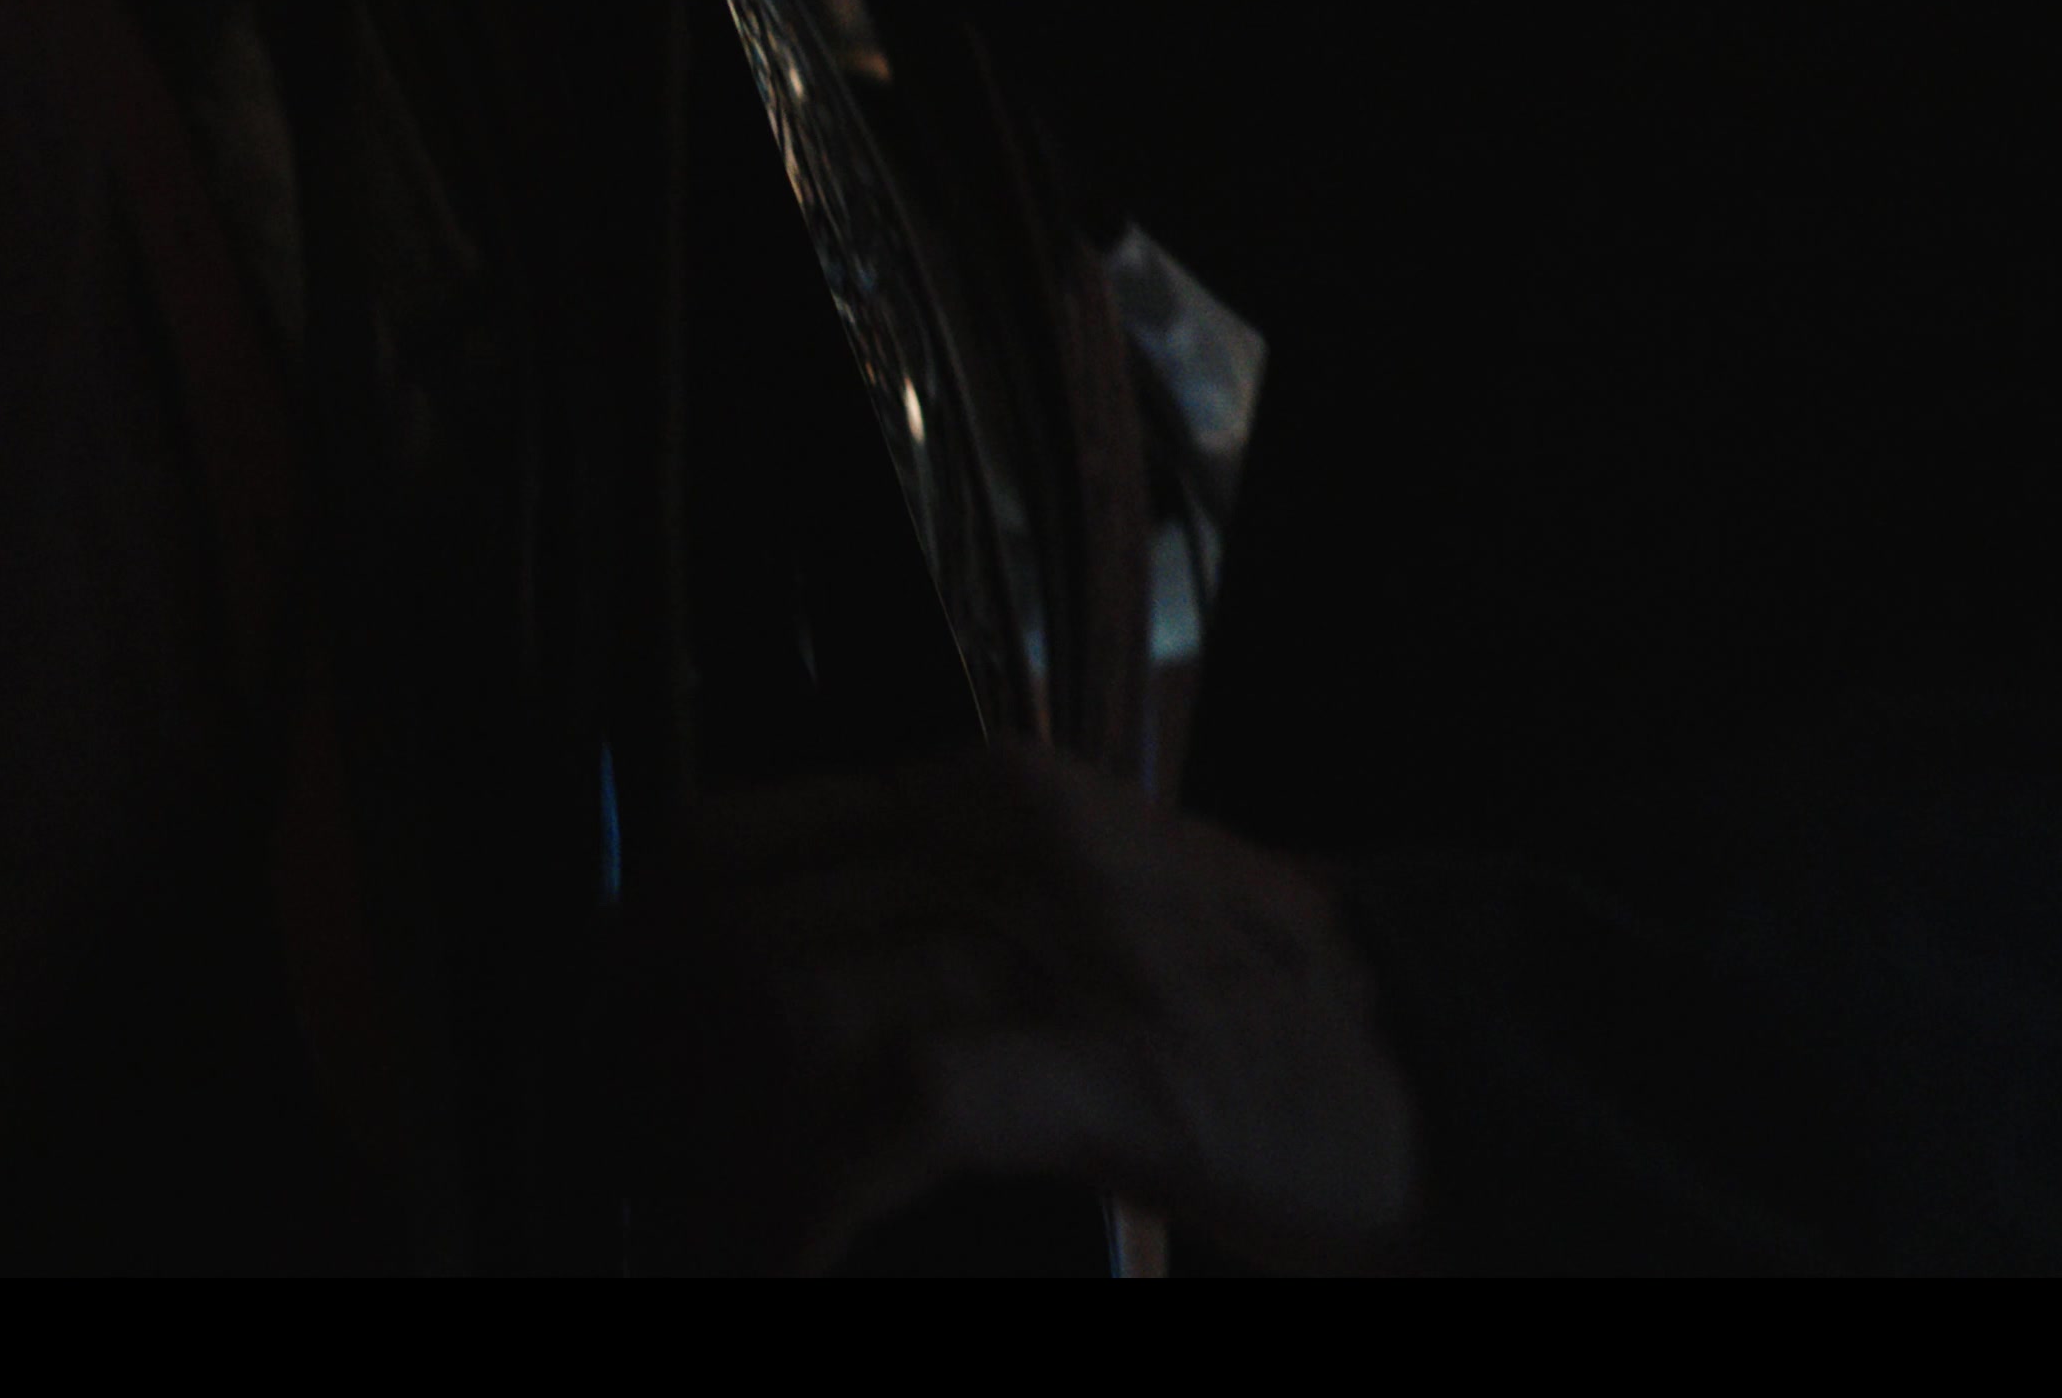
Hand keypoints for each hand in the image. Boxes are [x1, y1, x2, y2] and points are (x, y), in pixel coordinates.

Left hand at [607, 741, 1418, 1273]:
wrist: (1454, 1064)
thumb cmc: (1251, 1017)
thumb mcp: (1078, 909)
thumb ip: (935, 921)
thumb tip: (764, 1005)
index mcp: (980, 793)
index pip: (730, 835)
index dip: (636, 949)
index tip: (607, 1047)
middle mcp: (999, 839)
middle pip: (732, 926)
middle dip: (652, 1064)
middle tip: (647, 1170)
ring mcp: (1053, 945)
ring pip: (787, 1012)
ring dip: (718, 1151)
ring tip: (722, 1234)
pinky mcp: (1105, 1064)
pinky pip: (886, 1116)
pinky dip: (805, 1205)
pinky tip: (789, 1266)